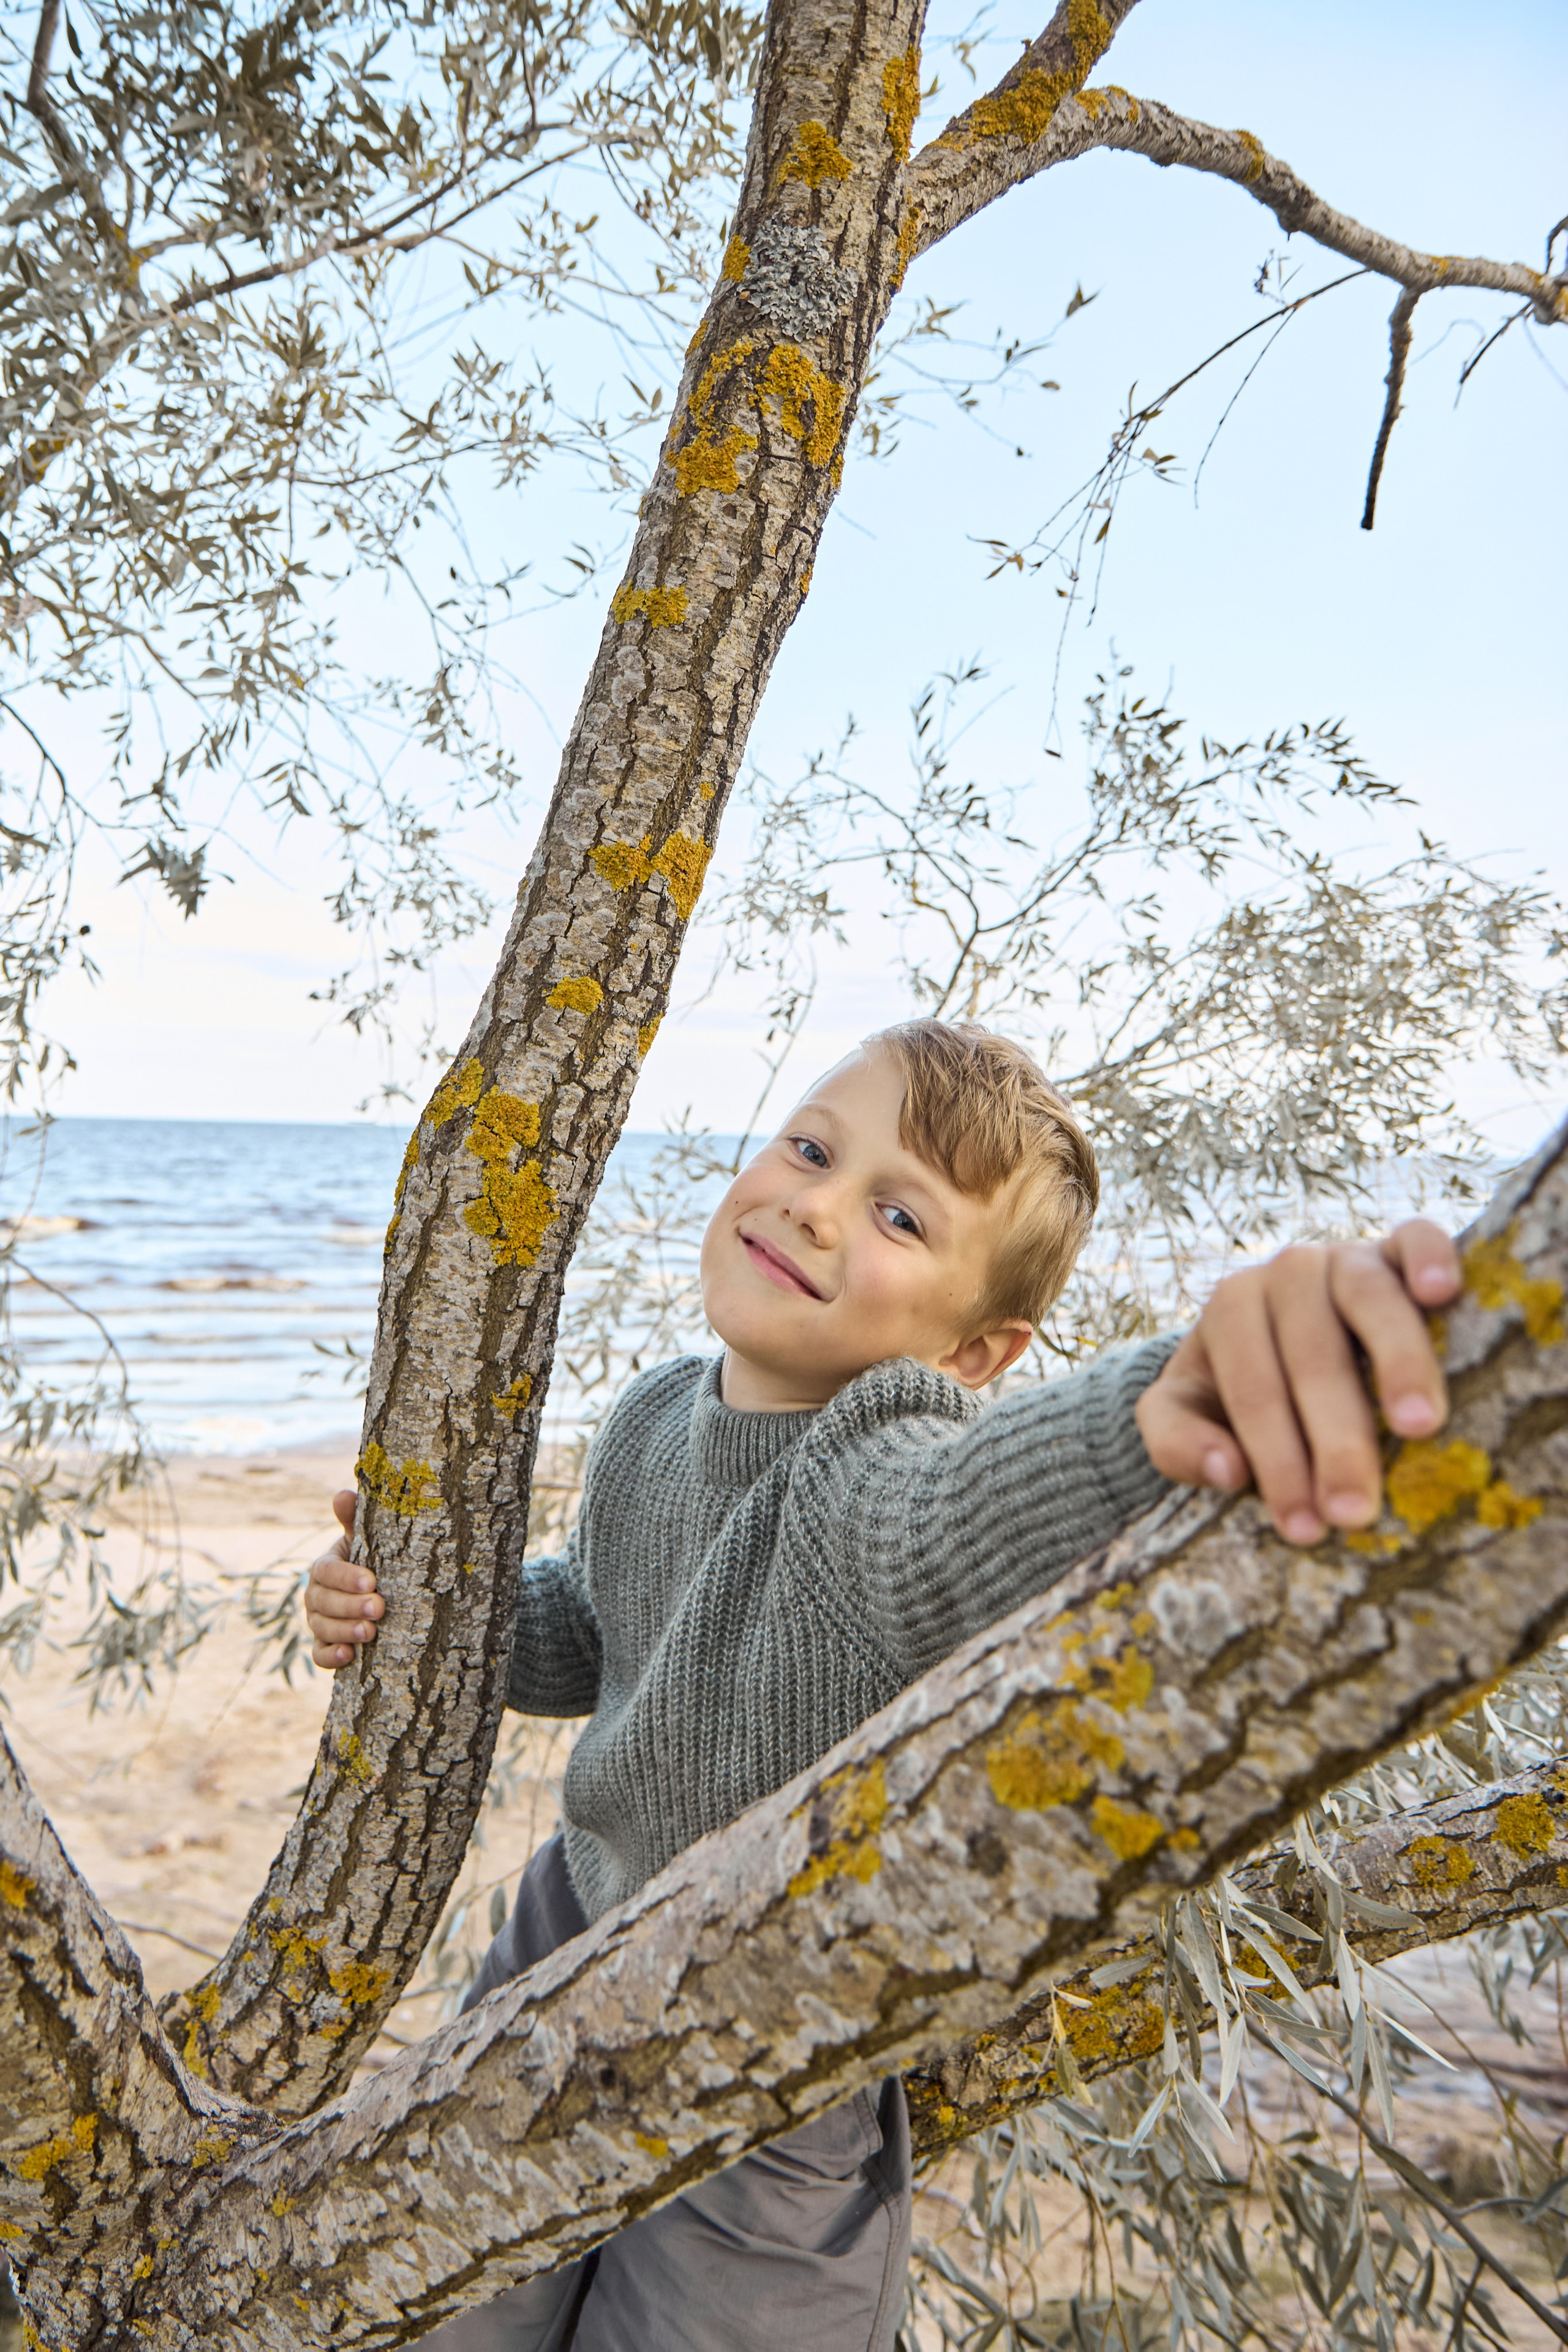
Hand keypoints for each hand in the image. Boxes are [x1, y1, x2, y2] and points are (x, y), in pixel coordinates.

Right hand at [304, 1489, 383, 1668]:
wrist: (375, 1587)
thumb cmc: (371, 1556)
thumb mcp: (364, 1537)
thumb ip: (353, 1518)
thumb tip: (342, 1494)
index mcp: (324, 1566)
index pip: (326, 1571)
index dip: (346, 1577)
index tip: (372, 1581)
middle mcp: (316, 1595)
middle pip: (323, 1603)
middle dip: (350, 1606)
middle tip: (379, 1608)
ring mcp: (318, 1621)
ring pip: (322, 1628)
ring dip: (344, 1631)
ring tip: (371, 1633)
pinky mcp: (325, 1644)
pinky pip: (319, 1654)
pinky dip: (330, 1656)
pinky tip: (348, 1656)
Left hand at [1135, 1219, 1460, 1544]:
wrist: (1285, 1321)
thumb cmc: (1240, 1385)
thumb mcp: (1186, 1412)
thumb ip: (1177, 1441)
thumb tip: (1225, 1470)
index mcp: (1231, 1311)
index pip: (1253, 1389)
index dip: (1276, 1460)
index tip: (1303, 1527)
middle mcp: (1286, 1275)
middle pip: (1313, 1356)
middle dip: (1334, 1440)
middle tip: (1355, 1511)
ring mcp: (1346, 1256)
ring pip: (1369, 1298)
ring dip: (1397, 1363)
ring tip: (1418, 1426)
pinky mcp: (1398, 1246)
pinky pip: (1417, 1237)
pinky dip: (1431, 1257)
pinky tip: (1443, 1293)